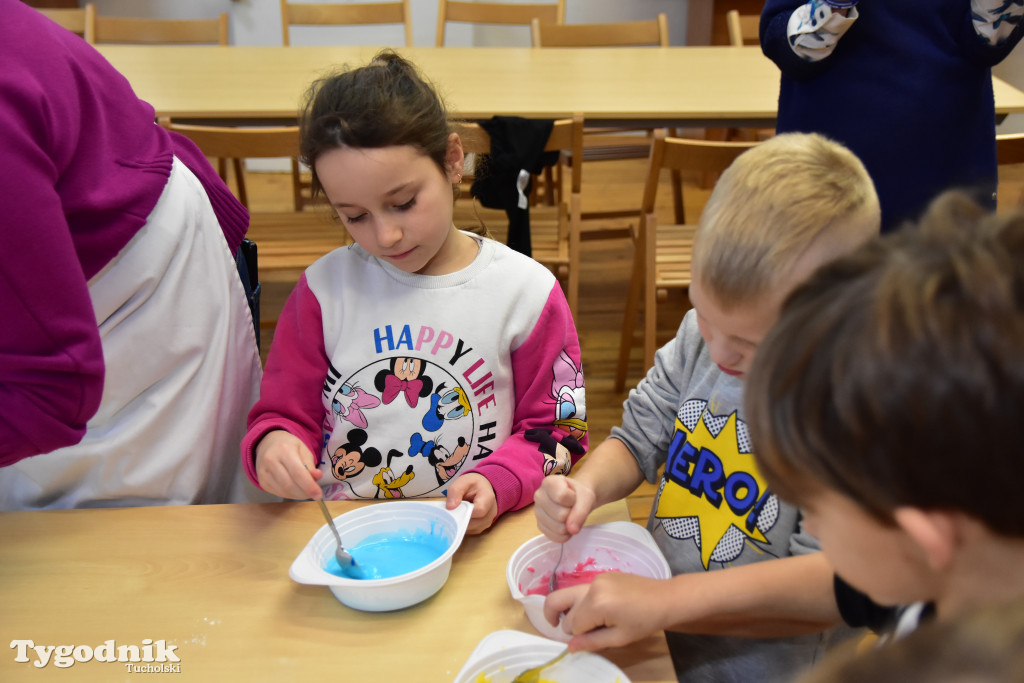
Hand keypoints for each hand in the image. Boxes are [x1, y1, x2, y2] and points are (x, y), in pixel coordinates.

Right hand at [254, 429, 322, 499]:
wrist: (268, 444)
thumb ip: (310, 465)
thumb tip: (317, 477)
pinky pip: (278, 493)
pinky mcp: (262, 481)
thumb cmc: (289, 446)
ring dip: (298, 495)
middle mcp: (271, 461)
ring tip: (306, 490)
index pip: (297, 472)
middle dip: (304, 493)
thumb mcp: (303, 450)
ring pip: (284, 491)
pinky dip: (290, 495)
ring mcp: (264, 472)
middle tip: (315, 494)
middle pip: (289, 485)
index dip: (309, 486)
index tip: (319, 494)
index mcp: (284, 450)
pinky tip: (296, 490)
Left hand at [446, 473, 497, 534]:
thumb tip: (450, 507)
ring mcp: (487, 522)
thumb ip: (455, 491)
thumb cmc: (473, 485)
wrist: (482, 489)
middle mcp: (491, 513)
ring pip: (470, 528)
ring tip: (455, 513)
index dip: (465, 512)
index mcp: (488, 498)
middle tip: (449, 512)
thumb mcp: (463, 481)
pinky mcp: (481, 527)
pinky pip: (470, 531)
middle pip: (474, 522)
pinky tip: (458, 517)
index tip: (453, 508)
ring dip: (460, 523)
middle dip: (459, 518)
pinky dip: (462, 526)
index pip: (479, 510)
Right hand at [533, 475, 596, 541]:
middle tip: (571, 507)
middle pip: (560, 515)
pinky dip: (565, 534)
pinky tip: (565, 525)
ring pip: (558, 528)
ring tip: (568, 515)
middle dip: (572, 514)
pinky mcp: (540, 526)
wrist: (576, 499)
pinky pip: (555, 537)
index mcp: (549, 482)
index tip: (573, 497)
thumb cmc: (578, 494)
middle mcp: (539, 496)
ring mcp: (537, 512)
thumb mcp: (586, 497)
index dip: (573, 500)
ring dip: (569, 525)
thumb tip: (572, 529)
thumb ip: (581, 511)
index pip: (561, 496)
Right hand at [544, 572, 669, 651]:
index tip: (592, 638)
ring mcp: (596, 578)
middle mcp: (591, 587)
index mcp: (596, 604)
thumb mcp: (619, 638)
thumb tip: (569, 647)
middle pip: (559, 602)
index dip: (579, 636)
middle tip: (575, 631)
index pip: (572, 625)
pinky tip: (603, 610)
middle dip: (563, 620)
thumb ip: (591, 642)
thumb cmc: (644, 622)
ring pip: (570, 596)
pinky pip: (583, 591)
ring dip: (574, 610)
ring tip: (591, 622)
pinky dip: (585, 603)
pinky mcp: (602, 575)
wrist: (665, 599)